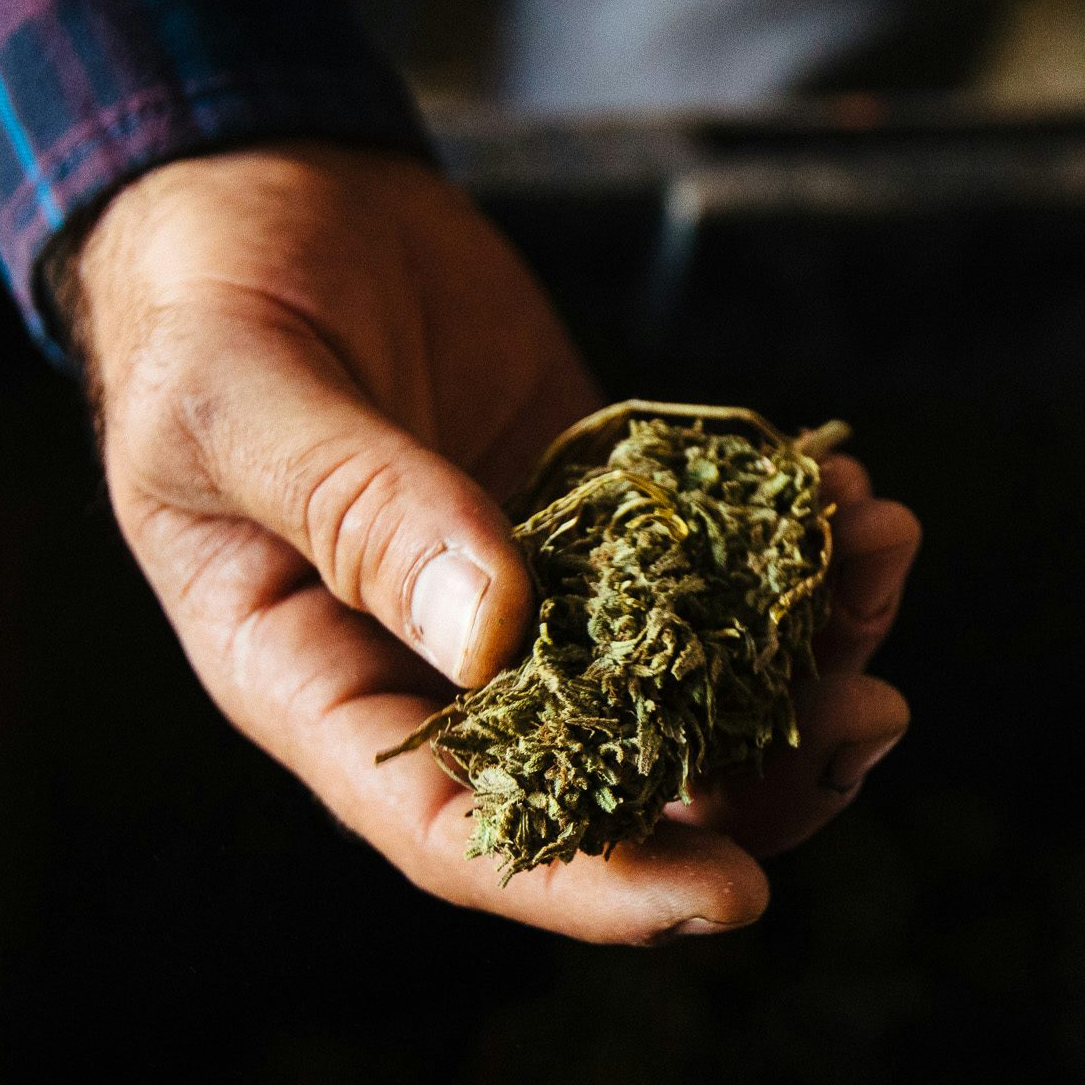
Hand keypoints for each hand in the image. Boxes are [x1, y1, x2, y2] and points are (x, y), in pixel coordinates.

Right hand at [65, 142, 920, 940]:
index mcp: (321, 689)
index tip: (733, 895)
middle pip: (617, 788)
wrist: (254, 189)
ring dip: (801, 649)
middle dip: (761, 770)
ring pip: (686, 683)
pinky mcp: (596, 513)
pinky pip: (705, 564)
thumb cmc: (200, 304)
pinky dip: (785, 548)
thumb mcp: (241, 395)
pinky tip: (847, 494)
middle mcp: (439, 672)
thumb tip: (493, 634)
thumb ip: (354, 505)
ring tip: (883, 558)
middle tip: (871, 710)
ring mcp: (533, 595)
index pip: (467, 834)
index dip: (599, 885)